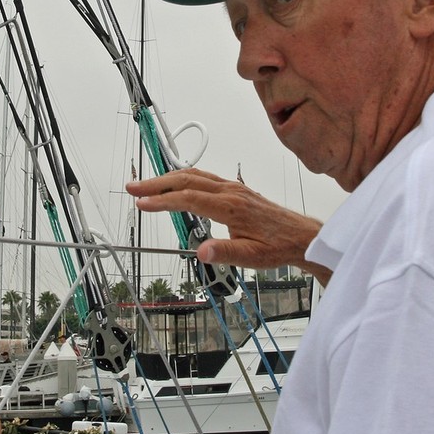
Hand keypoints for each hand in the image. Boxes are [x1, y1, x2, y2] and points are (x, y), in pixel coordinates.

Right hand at [126, 167, 330, 283]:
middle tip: (132, 188)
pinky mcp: (235, 189)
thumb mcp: (252, 258)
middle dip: (156, 183)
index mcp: (232, 207)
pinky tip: (174, 183)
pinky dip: (183, 177)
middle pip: (187, 180)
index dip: (163, 200)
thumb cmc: (278, 247)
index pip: (189, 199)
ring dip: (167, 178)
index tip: (141, 203)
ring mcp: (232, 187)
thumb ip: (225, 253)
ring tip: (145, 185)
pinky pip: (204, 177)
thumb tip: (201, 251)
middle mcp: (230, 191)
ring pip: (194, 175)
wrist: (301, 235)